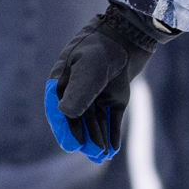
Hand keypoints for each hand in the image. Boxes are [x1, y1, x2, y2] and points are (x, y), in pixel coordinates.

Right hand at [45, 2, 171, 162]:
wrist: (129, 32)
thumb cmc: (103, 46)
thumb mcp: (89, 68)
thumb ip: (79, 92)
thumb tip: (66, 115)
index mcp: (63, 81)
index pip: (59, 110)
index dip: (64, 129)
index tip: (70, 145)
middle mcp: (78, 90)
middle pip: (79, 119)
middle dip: (85, 137)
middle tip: (92, 153)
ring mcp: (97, 94)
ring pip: (96, 121)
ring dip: (99, 138)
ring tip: (103, 155)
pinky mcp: (115, 97)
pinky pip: (112, 118)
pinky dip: (113, 133)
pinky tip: (114, 149)